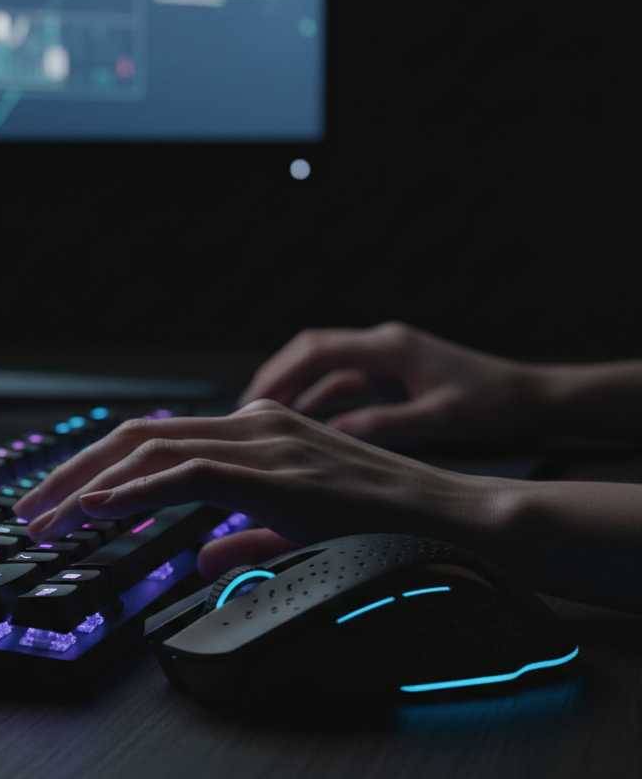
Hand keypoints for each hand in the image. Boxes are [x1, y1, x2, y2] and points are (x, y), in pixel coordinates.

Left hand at [15, 400, 490, 578]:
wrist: (452, 517)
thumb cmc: (383, 521)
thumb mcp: (296, 527)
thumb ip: (242, 537)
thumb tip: (198, 558)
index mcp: (253, 430)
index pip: (156, 440)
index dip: (98, 469)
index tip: (60, 505)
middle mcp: (251, 424)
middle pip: (137, 436)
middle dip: (73, 473)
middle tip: (30, 510)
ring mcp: (264, 441)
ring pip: (150, 449)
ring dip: (88, 484)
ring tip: (47, 518)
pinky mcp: (277, 470)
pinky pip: (189, 472)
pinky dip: (136, 489)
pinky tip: (99, 509)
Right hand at [238, 322, 545, 446]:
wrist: (534, 397)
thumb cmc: (495, 405)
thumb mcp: (440, 420)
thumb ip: (384, 424)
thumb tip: (330, 434)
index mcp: (391, 346)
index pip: (318, 350)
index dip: (280, 374)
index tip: (253, 401)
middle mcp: (383, 344)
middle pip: (311, 352)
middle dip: (276, 378)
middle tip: (245, 411)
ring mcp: (386, 357)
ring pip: (324, 367)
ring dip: (295, 389)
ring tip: (264, 420)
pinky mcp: (392, 374)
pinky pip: (343, 382)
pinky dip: (319, 398)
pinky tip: (304, 422)